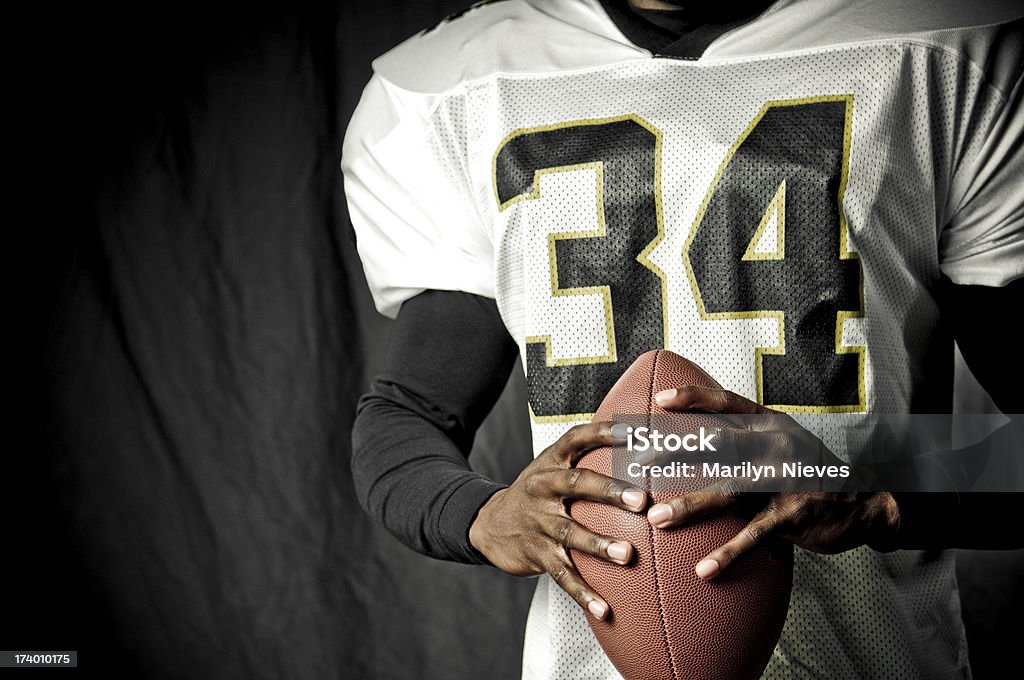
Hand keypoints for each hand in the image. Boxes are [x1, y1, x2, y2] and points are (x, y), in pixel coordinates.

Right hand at [469, 422, 647, 619]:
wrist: (487, 524)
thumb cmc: (536, 493)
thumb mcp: (551, 466)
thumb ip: (587, 456)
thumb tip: (639, 438)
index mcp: (550, 463)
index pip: (576, 439)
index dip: (603, 433)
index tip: (633, 432)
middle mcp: (543, 489)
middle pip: (576, 484)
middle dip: (609, 491)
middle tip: (639, 500)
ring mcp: (539, 523)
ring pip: (570, 533)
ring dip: (599, 545)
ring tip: (627, 555)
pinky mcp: (537, 554)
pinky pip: (562, 575)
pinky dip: (583, 593)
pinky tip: (604, 608)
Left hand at [646, 386, 899, 579]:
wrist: (864, 504)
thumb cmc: (808, 471)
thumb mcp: (781, 442)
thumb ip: (744, 436)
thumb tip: (693, 432)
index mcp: (770, 424)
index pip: (727, 403)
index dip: (693, 398)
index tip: (659, 399)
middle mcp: (776, 446)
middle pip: (718, 444)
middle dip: (676, 452)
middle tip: (640, 464)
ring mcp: (784, 481)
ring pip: (729, 491)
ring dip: (690, 506)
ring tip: (657, 520)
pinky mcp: (792, 517)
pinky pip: (753, 536)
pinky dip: (727, 554)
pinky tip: (703, 570)